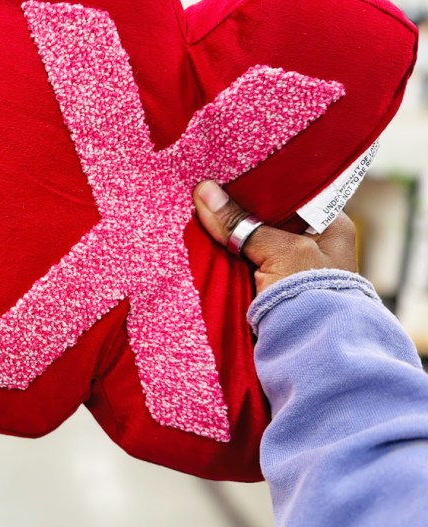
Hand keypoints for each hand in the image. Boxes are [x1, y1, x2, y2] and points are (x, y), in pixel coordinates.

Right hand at [192, 180, 357, 293]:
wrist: (312, 354)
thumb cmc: (312, 295)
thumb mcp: (280, 251)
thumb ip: (241, 223)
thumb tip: (203, 190)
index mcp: (329, 226)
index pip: (290, 192)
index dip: (259, 182)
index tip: (228, 172)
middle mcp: (312, 243)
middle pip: (266, 216)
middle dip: (238, 208)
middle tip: (207, 188)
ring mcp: (289, 266)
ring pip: (250, 239)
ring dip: (228, 232)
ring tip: (198, 207)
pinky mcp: (267, 287)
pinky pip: (241, 262)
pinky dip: (225, 254)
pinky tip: (202, 238)